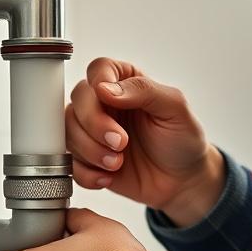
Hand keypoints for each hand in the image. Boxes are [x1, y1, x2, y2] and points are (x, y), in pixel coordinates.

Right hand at [66, 57, 225, 226]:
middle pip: (78, 99)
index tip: (108, 99)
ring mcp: (93, 132)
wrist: (183, 181)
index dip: (98, 81)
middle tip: (120, 142)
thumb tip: (105, 89)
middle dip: (94, 124)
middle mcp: (105, 104)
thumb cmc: (182, 139)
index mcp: (125, 83)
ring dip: (90, 150)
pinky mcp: (88, 159)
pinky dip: (87, 173)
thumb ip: (143, 90)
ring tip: (117, 162)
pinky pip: (70, 163)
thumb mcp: (175, 108)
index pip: (99, 69)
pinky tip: (109, 176)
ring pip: (69, 131)